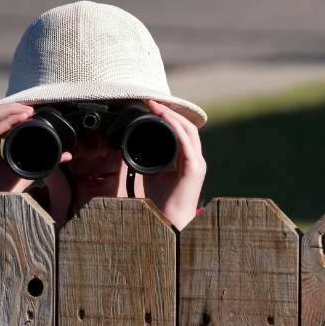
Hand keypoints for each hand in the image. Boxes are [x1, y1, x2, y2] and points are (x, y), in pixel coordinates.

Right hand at [0, 103, 73, 224]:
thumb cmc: (6, 196)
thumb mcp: (30, 173)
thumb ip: (46, 163)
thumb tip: (67, 155)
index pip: (2, 123)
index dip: (16, 114)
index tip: (35, 112)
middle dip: (12, 108)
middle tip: (32, 108)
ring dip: (8, 110)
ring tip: (27, 111)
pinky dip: (6, 122)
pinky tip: (19, 119)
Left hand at [142, 100, 206, 229]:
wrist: (167, 223)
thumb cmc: (158, 204)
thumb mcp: (148, 176)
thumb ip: (144, 161)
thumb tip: (127, 147)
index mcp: (185, 160)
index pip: (180, 132)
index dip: (168, 117)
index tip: (150, 107)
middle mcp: (194, 159)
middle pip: (186, 127)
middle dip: (169, 112)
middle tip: (152, 102)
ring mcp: (197, 164)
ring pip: (188, 131)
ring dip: (172, 117)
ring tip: (157, 107)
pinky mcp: (195, 169)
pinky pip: (187, 144)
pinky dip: (177, 130)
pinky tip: (166, 120)